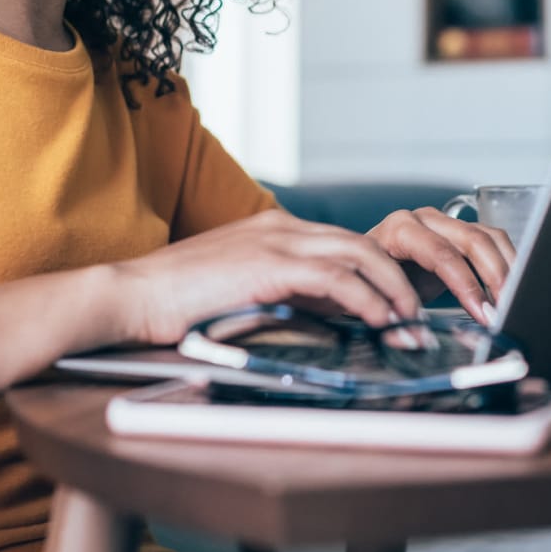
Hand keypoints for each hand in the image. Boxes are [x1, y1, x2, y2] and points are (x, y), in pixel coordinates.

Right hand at [111, 209, 423, 343]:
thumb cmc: (177, 301)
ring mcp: (275, 242)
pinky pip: (335, 279)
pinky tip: (381, 320)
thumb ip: (278, 291)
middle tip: (419, 315)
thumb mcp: (239, 287)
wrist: (131, 294)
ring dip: (393, 291)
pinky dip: (366, 299)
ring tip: (411, 323)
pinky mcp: (269, 266)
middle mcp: (281, 227)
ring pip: (358, 255)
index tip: (401, 305)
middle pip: (362, 244)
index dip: (379, 273)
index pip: (343, 244)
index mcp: (274, 229)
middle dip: (398, 279)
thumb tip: (320, 317)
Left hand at [364, 208, 516, 324]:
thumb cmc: (368, 282)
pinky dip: (507, 264)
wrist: (364, 270)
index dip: (465, 284)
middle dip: (494, 278)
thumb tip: (418, 338)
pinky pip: (493, 241)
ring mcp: (444, 223)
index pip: (441, 253)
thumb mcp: (376, 296)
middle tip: (504, 310)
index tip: (482, 313)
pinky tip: (510, 289)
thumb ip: (398, 312)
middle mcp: (424, 220)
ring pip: (488, 237)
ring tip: (512, 302)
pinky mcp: (460, 233)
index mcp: (399, 230)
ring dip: (507, 270)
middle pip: (472, 240)